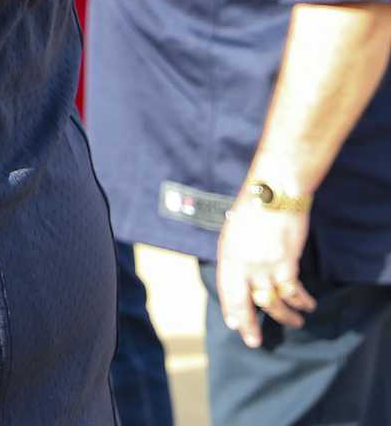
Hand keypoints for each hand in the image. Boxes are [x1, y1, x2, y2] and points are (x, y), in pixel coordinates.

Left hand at [216, 192, 316, 347]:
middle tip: (254, 341)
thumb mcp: (233, 232)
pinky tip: (307, 306)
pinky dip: (301, 301)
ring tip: (294, 323)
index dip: (230, 310)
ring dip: (284, 316)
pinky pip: (293, 291)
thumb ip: (235, 255)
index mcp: (227, 255)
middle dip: (249, 324)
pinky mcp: (286, 262)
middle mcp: (242, 264)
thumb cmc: (253, 208)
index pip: (226, 290)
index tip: (234, 326)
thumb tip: (239, 275)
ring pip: (272, 301)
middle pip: (244, 302)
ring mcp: (264, 265)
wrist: (274, 193)